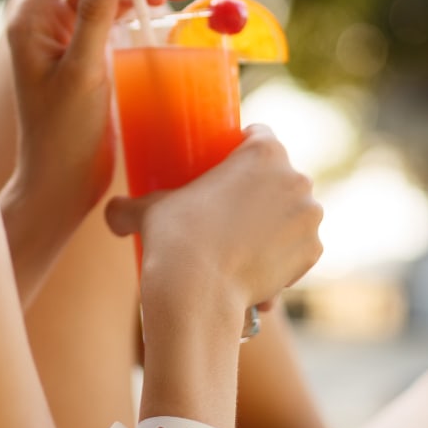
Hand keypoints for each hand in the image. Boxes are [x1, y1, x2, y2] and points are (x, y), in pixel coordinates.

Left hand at [3, 0, 189, 226]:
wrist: (61, 185)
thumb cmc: (63, 134)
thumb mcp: (82, 72)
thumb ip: (93, 16)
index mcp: (31, 17)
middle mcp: (46, 18)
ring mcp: (69, 33)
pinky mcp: (90, 50)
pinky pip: (115, 13)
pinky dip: (139, 5)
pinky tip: (163, 8)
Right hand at [104, 126, 322, 317]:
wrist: (199, 292)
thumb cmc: (173, 239)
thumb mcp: (147, 211)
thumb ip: (128, 207)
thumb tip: (112, 215)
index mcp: (263, 151)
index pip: (260, 135)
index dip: (243, 149)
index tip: (227, 169)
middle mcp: (296, 178)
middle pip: (280, 176)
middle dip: (261, 191)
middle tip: (230, 212)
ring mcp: (310, 216)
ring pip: (292, 214)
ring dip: (275, 225)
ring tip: (240, 249)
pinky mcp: (314, 252)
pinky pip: (298, 249)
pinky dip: (283, 258)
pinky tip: (254, 273)